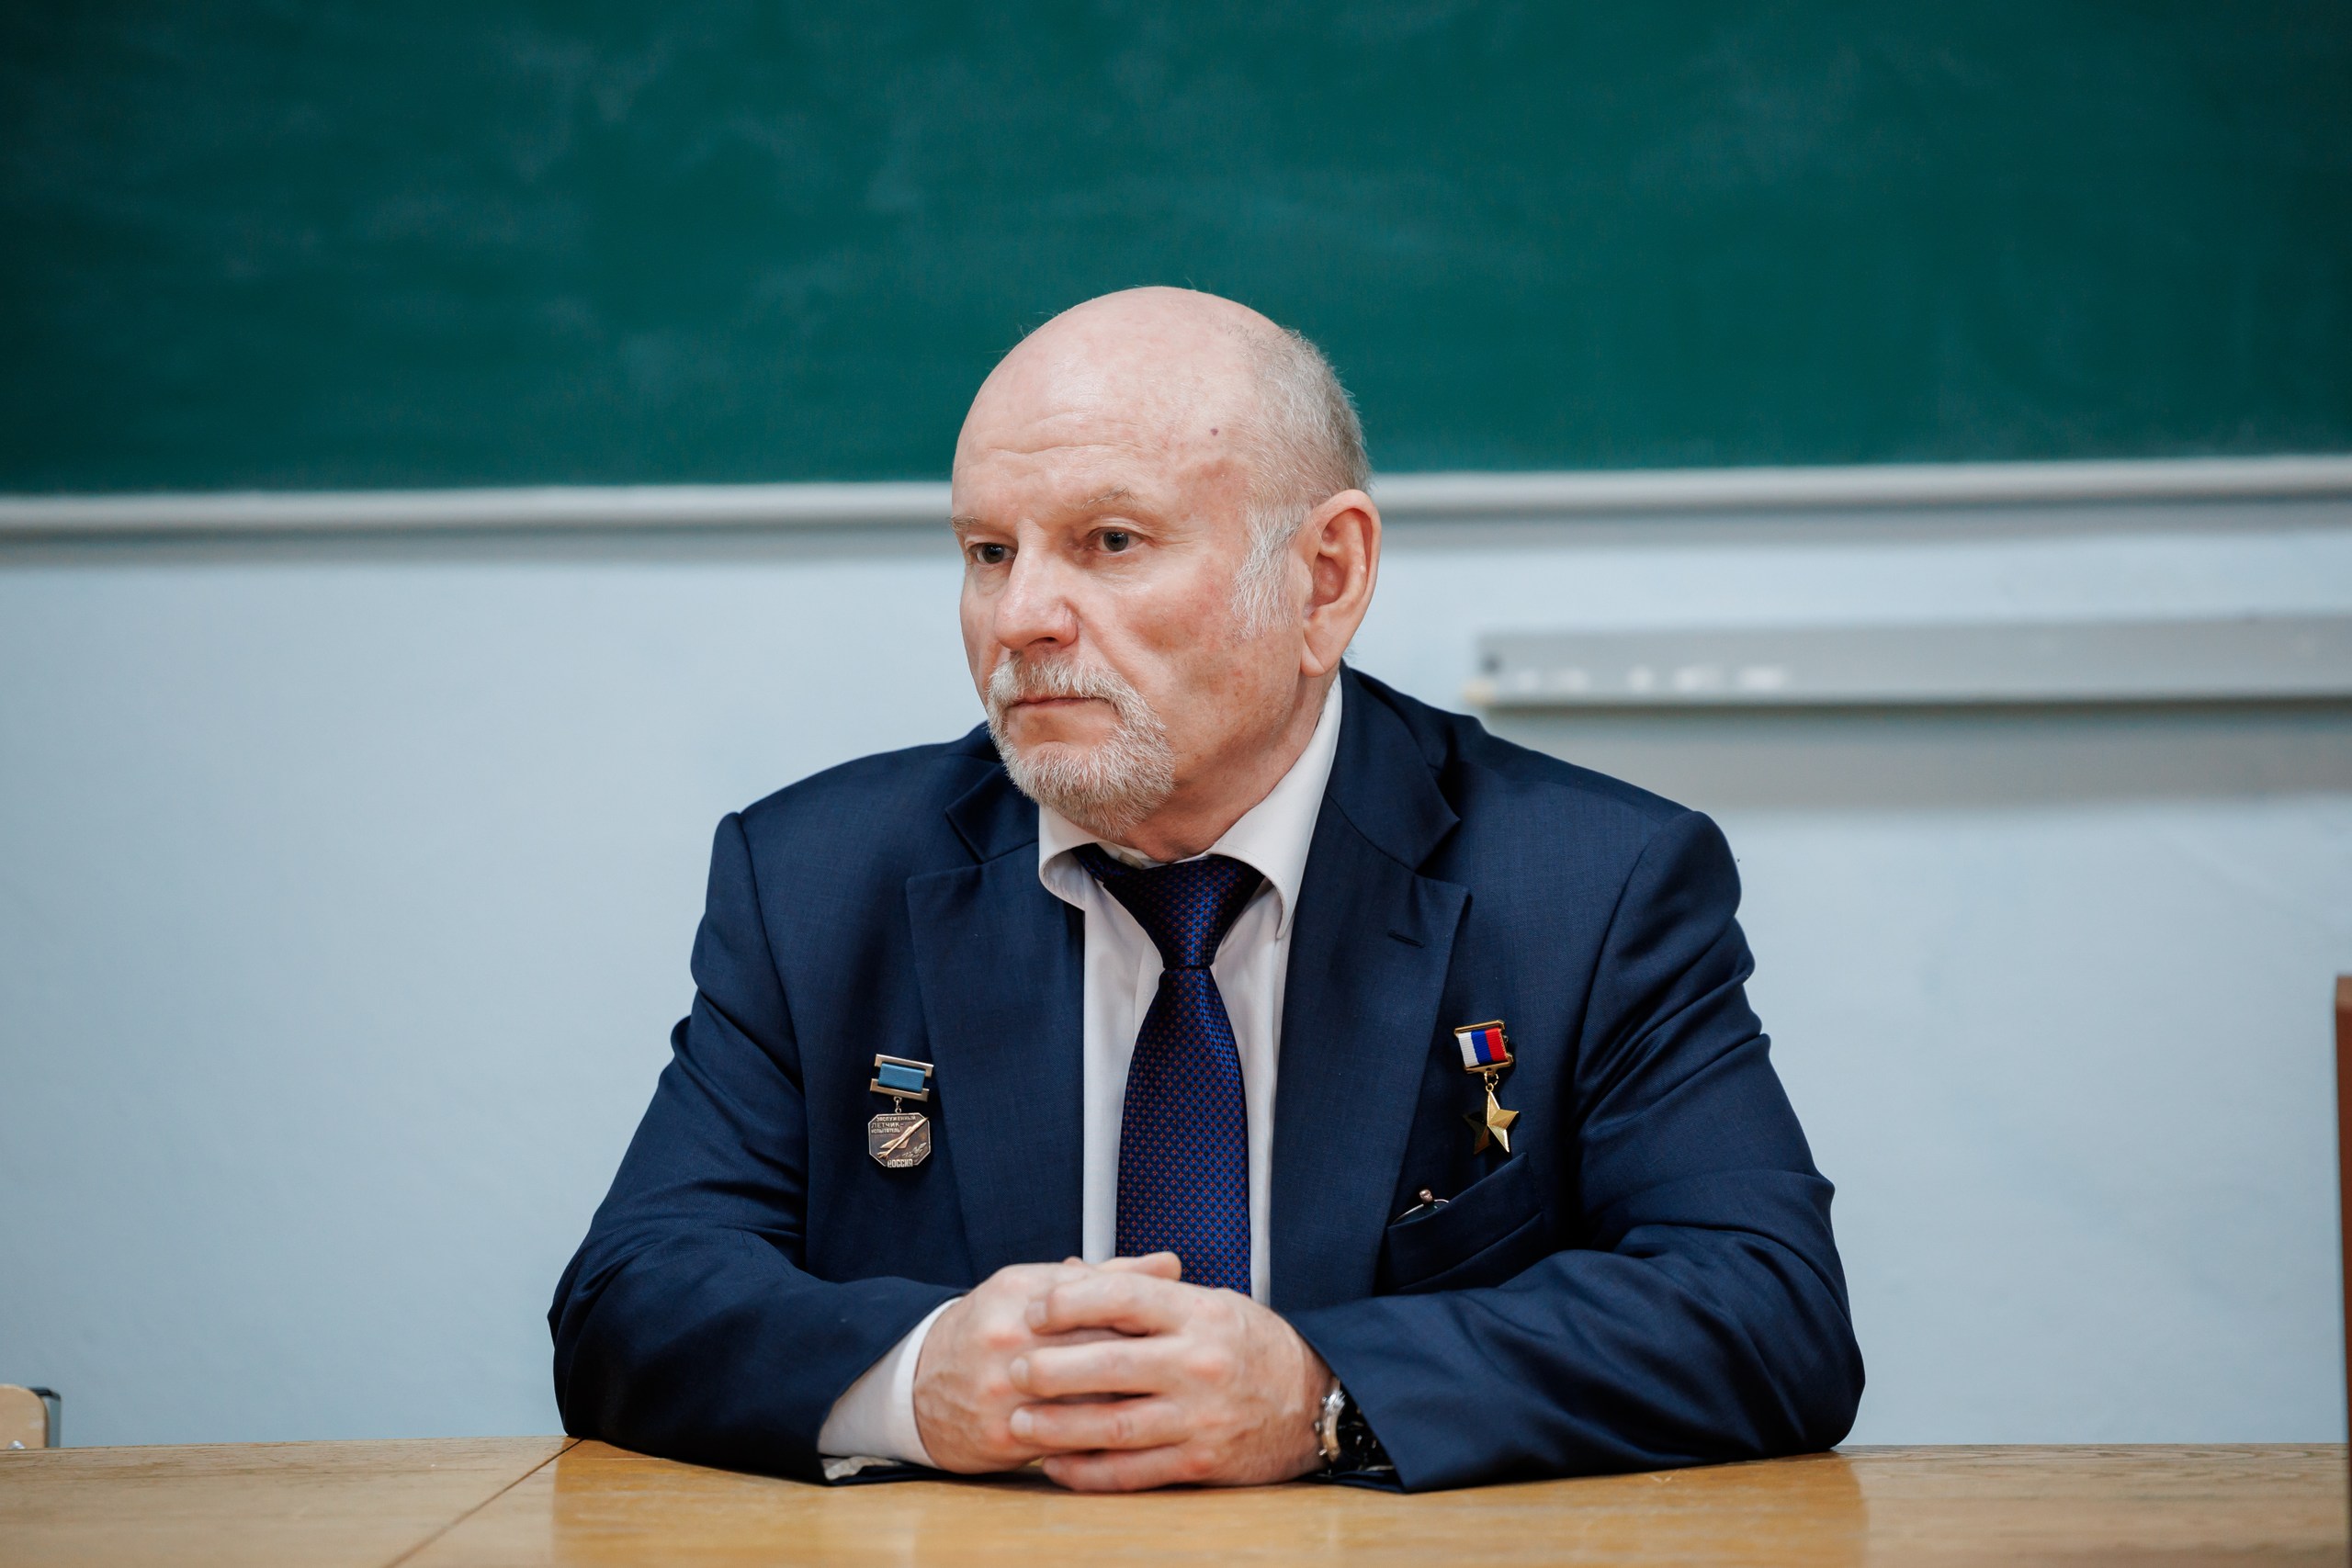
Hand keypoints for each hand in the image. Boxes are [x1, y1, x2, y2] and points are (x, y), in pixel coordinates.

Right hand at [910, 1255, 1179, 1472]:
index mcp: (1024, 1294)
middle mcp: (1011, 1340)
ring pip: (1087, 1402)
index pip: (1102, 1301)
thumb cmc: (992, 1327)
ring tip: (1173, 1406)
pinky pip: (1067, 1443)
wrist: (917, 1383)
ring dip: (1134, 1406)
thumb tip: (1172, 1264)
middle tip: (1192, 1372)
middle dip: (1149, 1363)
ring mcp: (1005, 1392)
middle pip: (1098, 1352)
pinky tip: (1139, 1440)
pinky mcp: (1002, 1438)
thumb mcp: (1036, 1286)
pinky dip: (1105, 1442)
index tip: (1189, 1329)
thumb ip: (1106, 1277)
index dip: (1151, 1317)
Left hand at [1004, 1253, 1331, 1490]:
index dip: (1072, 1301)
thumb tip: (1068, 1273)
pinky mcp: (1200, 1463)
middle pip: (1110, 1365)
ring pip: (1114, 1425)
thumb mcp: (1208, 1302)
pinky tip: (1057, 1465)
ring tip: (1020, 1421)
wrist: (1315, 1401)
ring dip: (1060, 1426)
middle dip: (1053, 1369)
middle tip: (1014, 1368)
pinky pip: (1133, 1473)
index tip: (1035, 1308)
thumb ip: (1141, 1292)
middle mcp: (1198, 1364)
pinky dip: (1090, 1472)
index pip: (1124, 1299)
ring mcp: (1200, 1417)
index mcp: (1199, 1313)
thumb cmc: (1251, 1344)